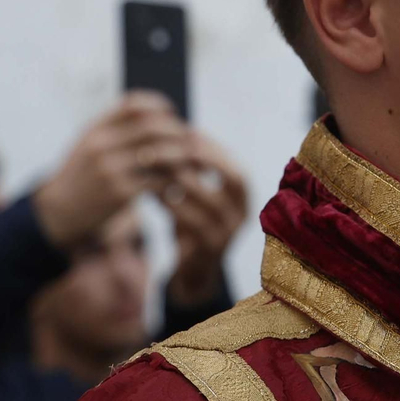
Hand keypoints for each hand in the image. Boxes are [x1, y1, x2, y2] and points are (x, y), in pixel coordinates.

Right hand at [33, 92, 187, 248]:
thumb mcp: (89, 143)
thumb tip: (157, 113)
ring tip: (191, 158)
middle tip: (189, 136)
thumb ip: (114, 127)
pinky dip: (173, 179)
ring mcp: (111, 170)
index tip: (170, 110)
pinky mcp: (121, 194)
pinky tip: (179, 181)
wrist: (59, 211)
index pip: (132, 104)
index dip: (157, 103)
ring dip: (181, 155)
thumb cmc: (82, 174)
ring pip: (159, 154)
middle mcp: (102, 146)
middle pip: (151, 127)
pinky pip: (158, 181)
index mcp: (96, 129)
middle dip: (176, 130)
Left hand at [160, 132, 248, 305]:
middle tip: (173, 147)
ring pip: (212, 201)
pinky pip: (194, 223)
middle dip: (204, 159)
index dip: (214, 149)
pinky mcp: (210, 250)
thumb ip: (190, 169)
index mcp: (243, 198)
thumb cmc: (190, 222)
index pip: (236, 167)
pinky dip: (175, 206)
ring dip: (184, 180)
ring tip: (160, 166)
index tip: (187, 133)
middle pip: (233, 179)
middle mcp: (243, 215)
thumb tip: (173, 130)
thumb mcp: (193, 194)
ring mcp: (230, 234)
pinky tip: (156, 194)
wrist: (190, 270)